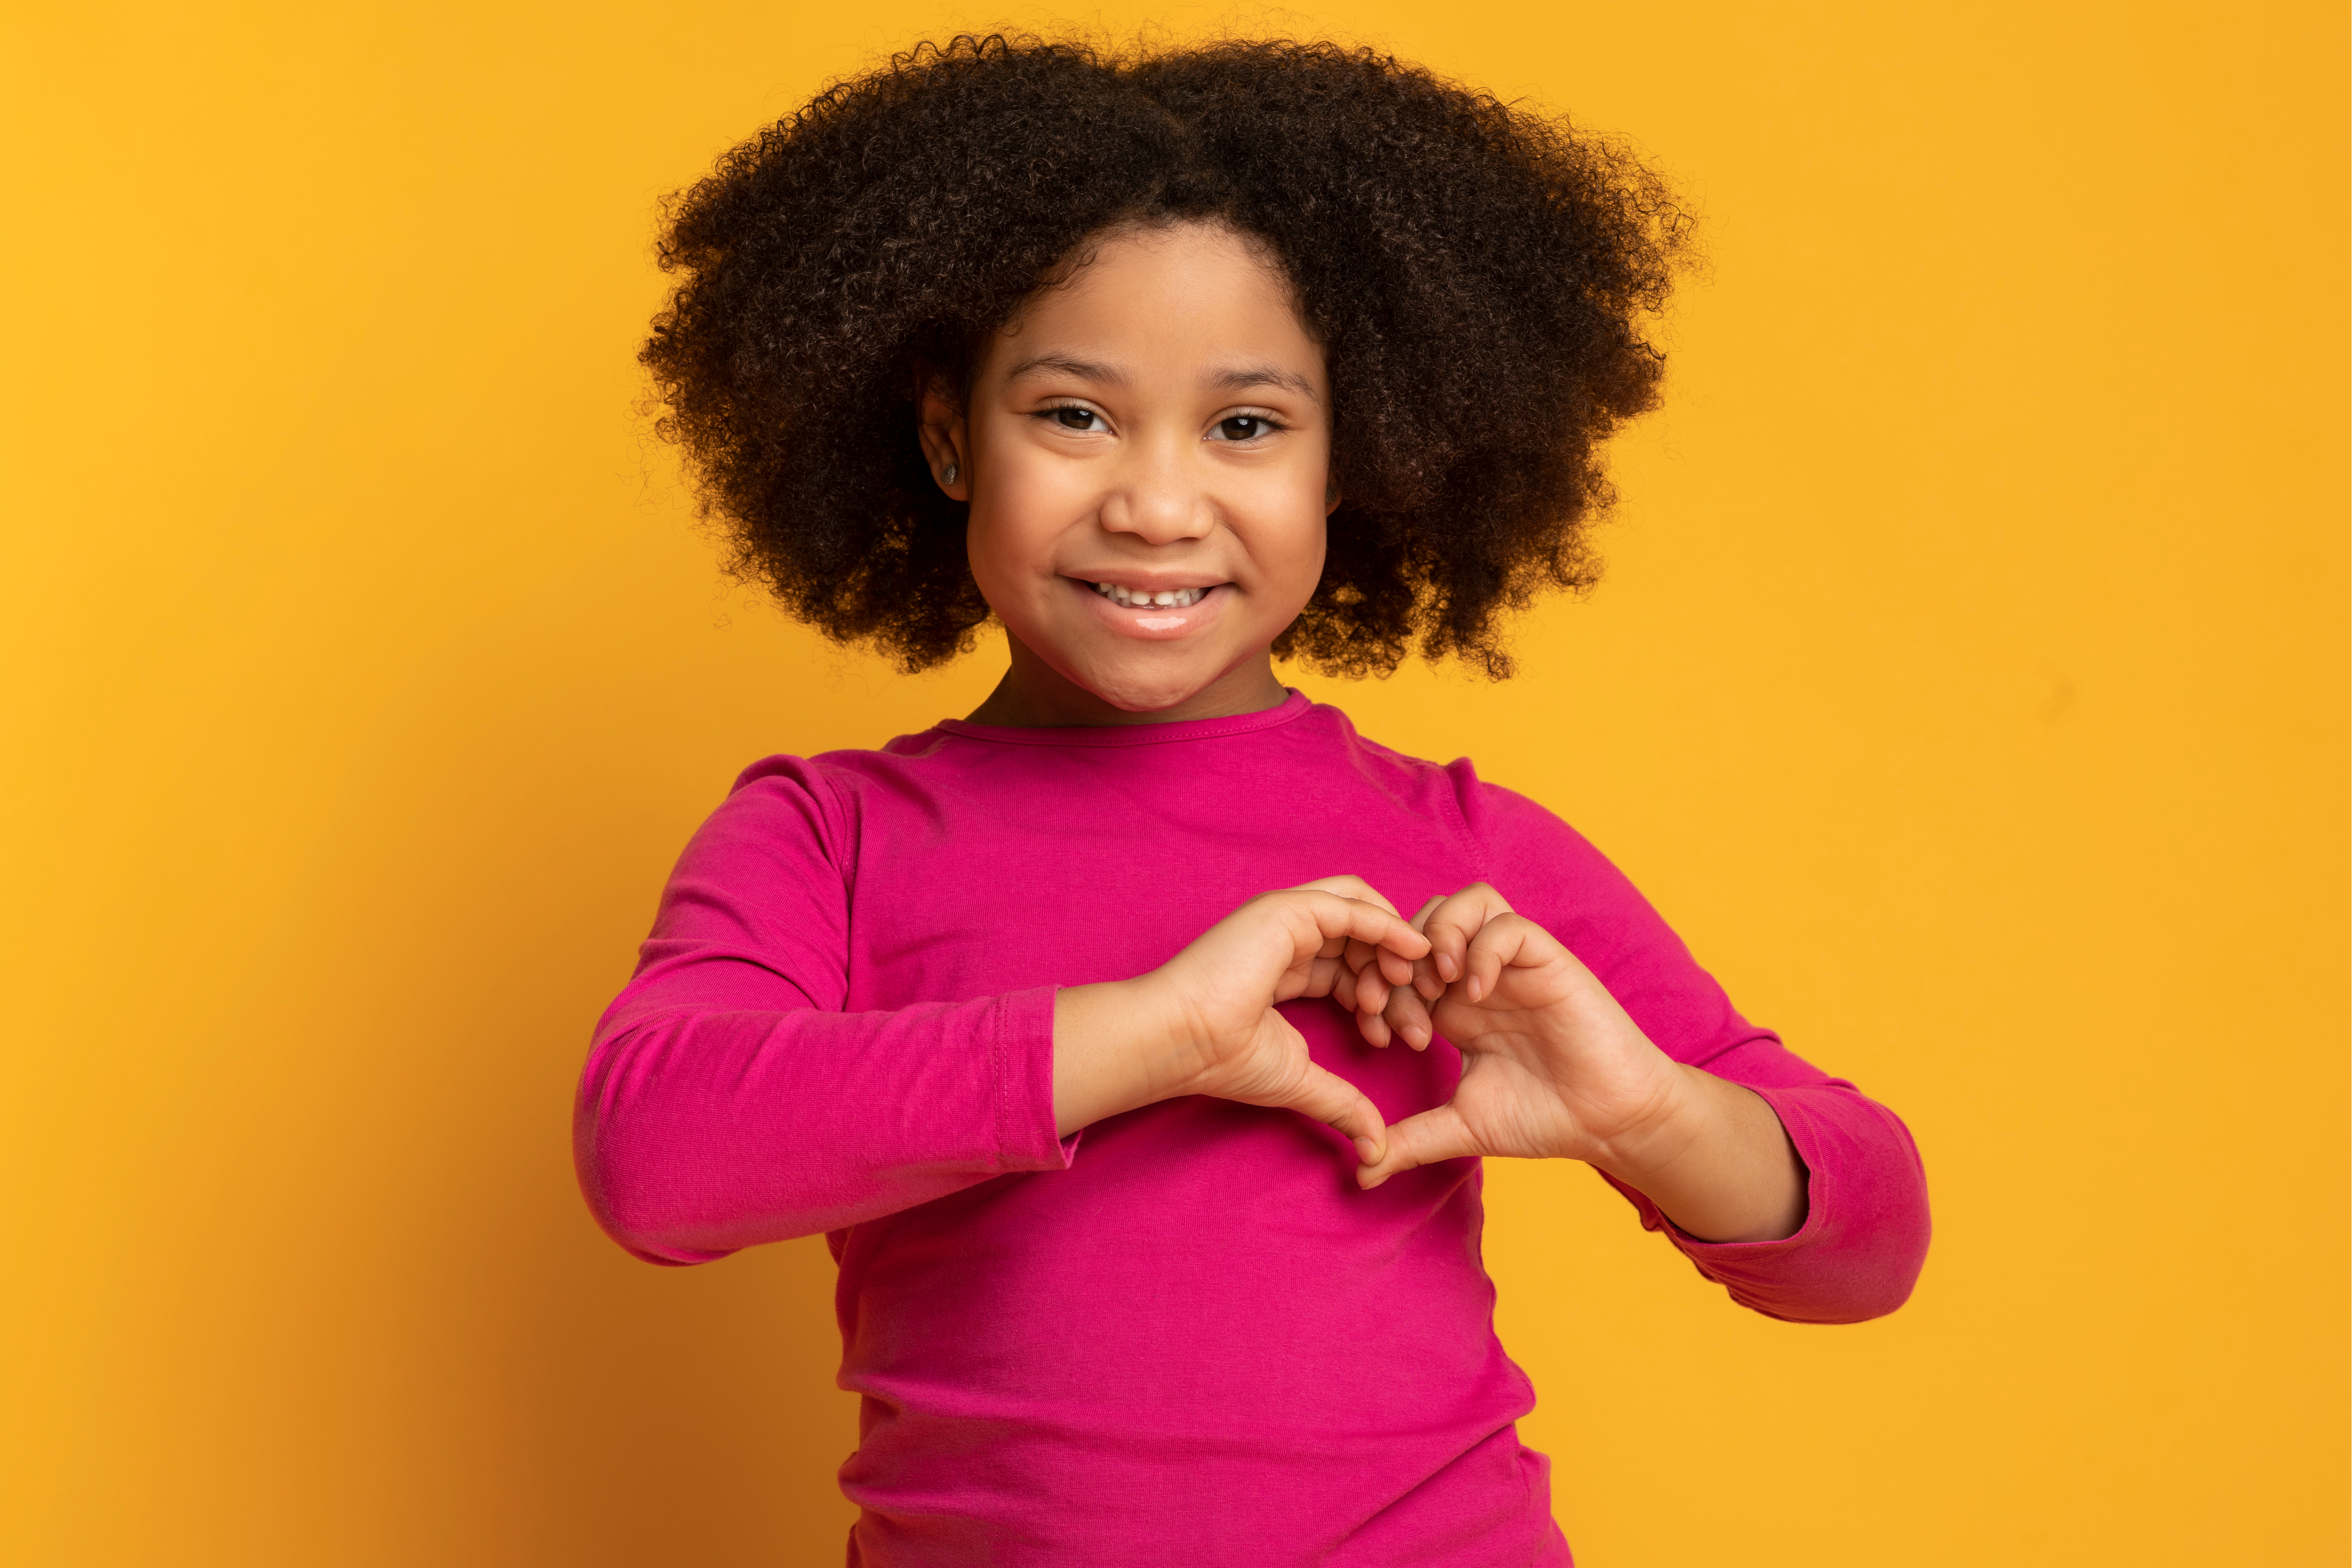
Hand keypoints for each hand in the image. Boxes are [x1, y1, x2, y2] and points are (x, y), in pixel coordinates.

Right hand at [1052, 877, 1430, 1160]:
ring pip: (1363, 913)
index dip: (1385, 998)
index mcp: (1290, 967)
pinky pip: (1351, 906)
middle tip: (1417, 1028)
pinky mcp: (1285, 910)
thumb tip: (1376, 1149)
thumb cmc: (1223, 1058)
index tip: (1401, 1039)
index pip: (1353, 966)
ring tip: (1415, 991)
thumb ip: (1342, 1103)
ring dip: (1396, 948)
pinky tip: (1412, 953)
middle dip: (1398, 980)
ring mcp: (1287, 918)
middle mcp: (1291, 936)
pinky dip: (1387, 924)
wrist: (1181, 1042)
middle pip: (1365, 940)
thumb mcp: (1299, 1079)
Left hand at [1337, 885, 1805, 1241]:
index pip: (1396, 966)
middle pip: (1421, 922)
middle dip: (1394, 958)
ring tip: (1434, 987)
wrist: (1608, 1122)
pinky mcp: (1548, 961)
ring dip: (1436, 936)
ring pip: (1465, 903)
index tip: (1377, 1035)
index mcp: (1452, 1007)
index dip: (1374, 990)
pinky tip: (1475, 994)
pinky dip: (1482, 949)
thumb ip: (1410, 1141)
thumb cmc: (1542, 1118)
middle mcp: (1479, 977)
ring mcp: (1513, 965)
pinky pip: (1507, 926)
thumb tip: (1363, 1173)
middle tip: (1394, 1007)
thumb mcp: (1460, 1127)